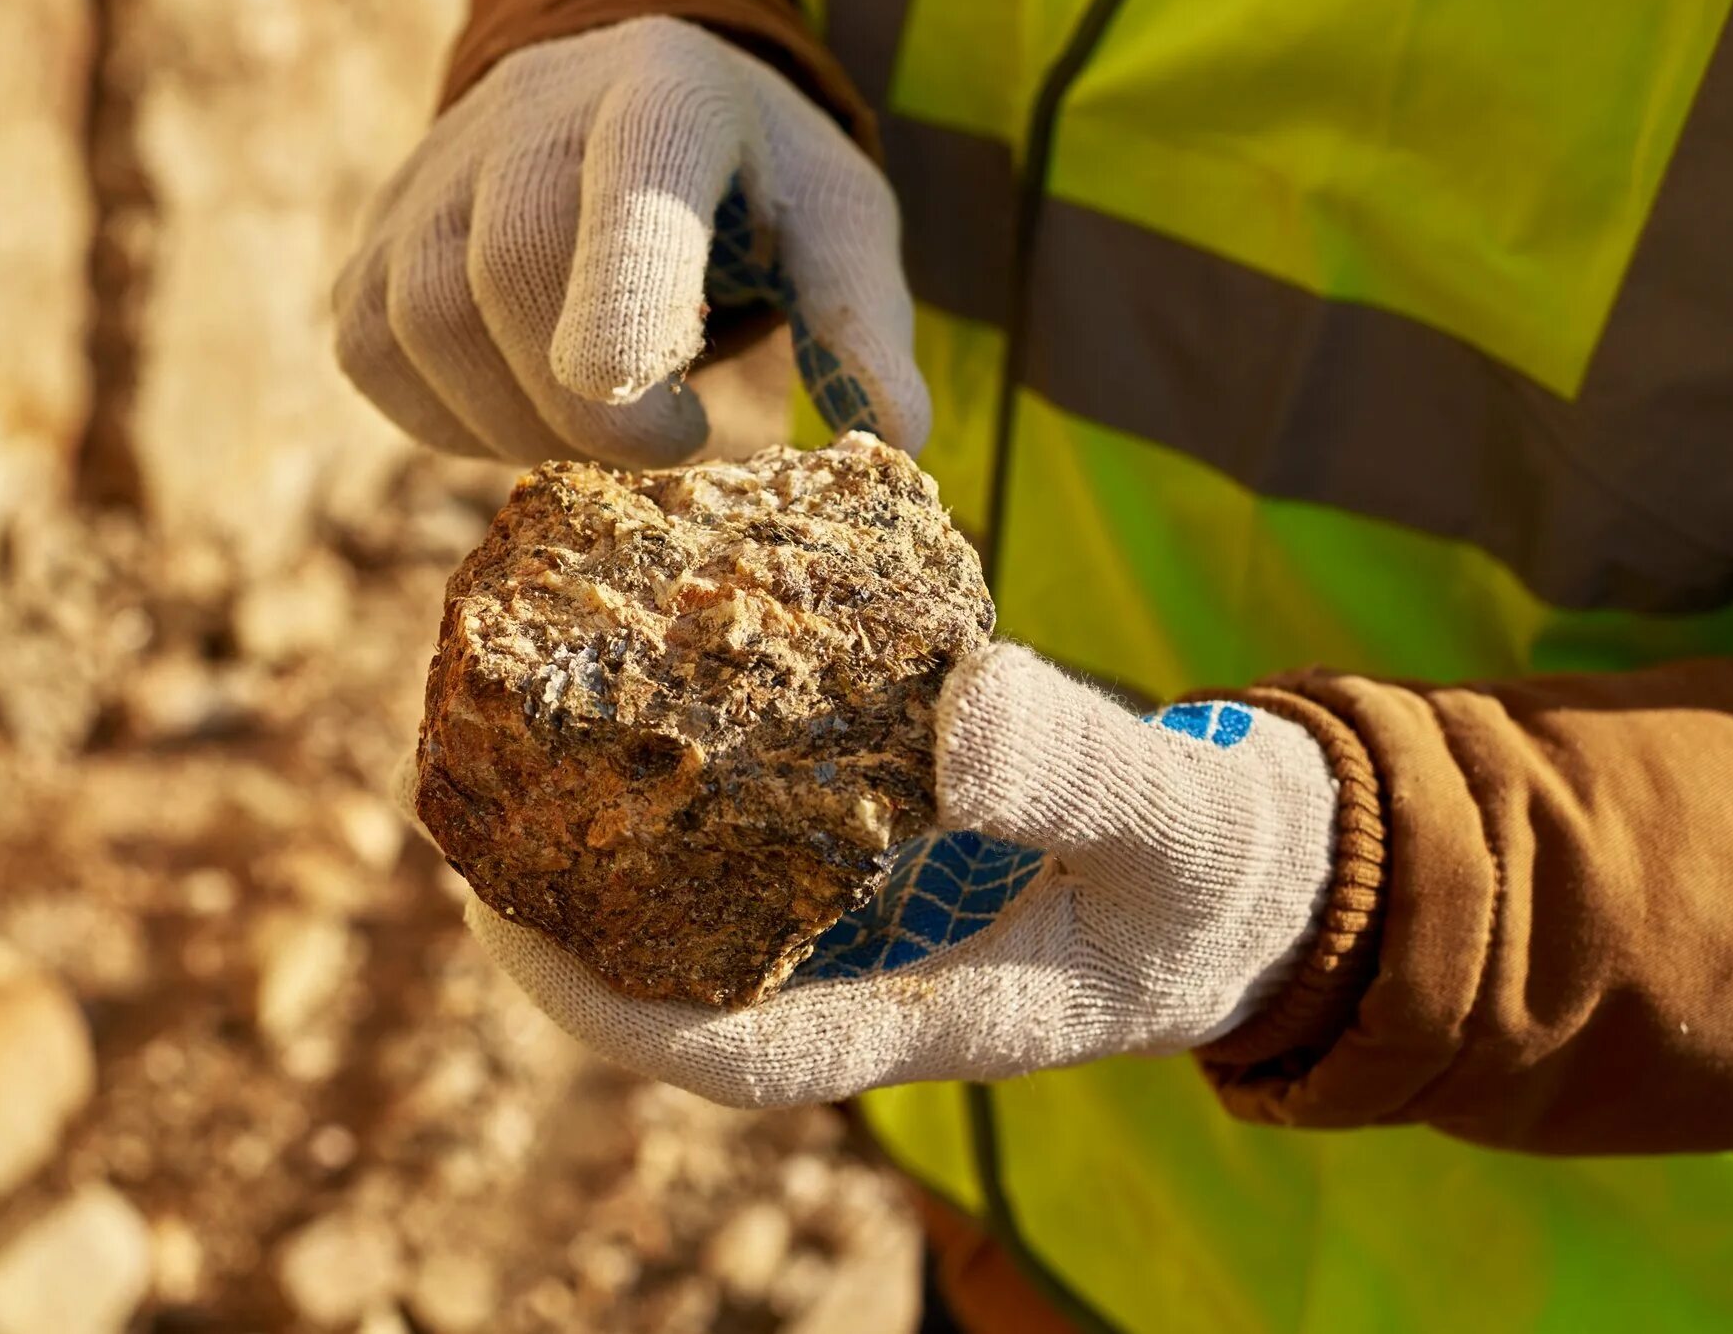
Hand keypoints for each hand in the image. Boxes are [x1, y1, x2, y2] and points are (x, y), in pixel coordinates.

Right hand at [332, 16, 926, 467]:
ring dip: (519, 425)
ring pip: (426, 322)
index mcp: (670, 91)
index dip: (620, 289)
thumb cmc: (753, 188)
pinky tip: (524, 409)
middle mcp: (531, 109)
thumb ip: (862, 319)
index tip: (626, 387)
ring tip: (604, 430)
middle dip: (591, 410)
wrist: (621, 111)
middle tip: (672, 445)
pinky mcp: (374, 237)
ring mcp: (432, 168)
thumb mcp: (835, 226)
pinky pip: (374, 353)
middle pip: (514, 270)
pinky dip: (449, 419)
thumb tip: (901, 437)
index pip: (631, 184)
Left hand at [463, 643, 1339, 1108]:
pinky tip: (661, 683)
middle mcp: (877, 976)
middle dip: (569, 919)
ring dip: (617, 843)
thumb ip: (1085, 774)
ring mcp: (879, 918)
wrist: (1263, 868)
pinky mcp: (892, 848)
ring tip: (524, 743)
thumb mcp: (1182, 825)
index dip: (609, 1006)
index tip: (503, 930)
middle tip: (469, 815)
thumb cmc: (1224, 875)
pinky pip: (774, 824)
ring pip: (716, 904)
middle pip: (687, 977)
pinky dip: (709, 770)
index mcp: (931, 1015)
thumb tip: (956, 713)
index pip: (738, 1049)